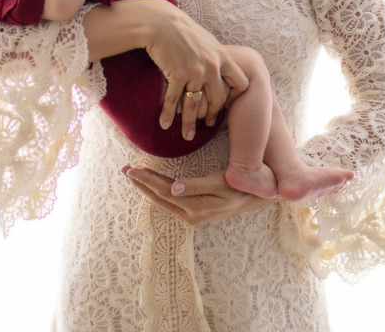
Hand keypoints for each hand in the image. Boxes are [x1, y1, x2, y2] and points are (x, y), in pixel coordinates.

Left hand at [120, 166, 275, 224]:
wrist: (259, 196)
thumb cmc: (242, 185)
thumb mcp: (221, 183)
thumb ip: (197, 185)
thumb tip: (173, 187)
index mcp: (195, 208)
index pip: (164, 191)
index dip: (147, 180)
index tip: (132, 169)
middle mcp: (191, 215)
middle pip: (160, 198)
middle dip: (141, 184)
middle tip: (125, 170)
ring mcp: (193, 215)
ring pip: (163, 201)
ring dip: (147, 188)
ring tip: (133, 175)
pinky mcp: (196, 212)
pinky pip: (171, 202)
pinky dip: (158, 191)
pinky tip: (151, 184)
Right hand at [144, 4, 249, 139]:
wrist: (161, 23)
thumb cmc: (183, 31)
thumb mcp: (207, 41)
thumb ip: (216, 56)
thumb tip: (222, 69)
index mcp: (223, 57)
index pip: (240, 83)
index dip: (235, 97)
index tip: (227, 106)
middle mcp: (212, 66)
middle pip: (218, 99)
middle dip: (213, 115)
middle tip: (207, 124)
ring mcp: (195, 71)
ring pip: (195, 105)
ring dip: (190, 123)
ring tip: (188, 136)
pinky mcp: (177, 74)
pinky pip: (175, 100)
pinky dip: (168, 114)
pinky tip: (165, 125)